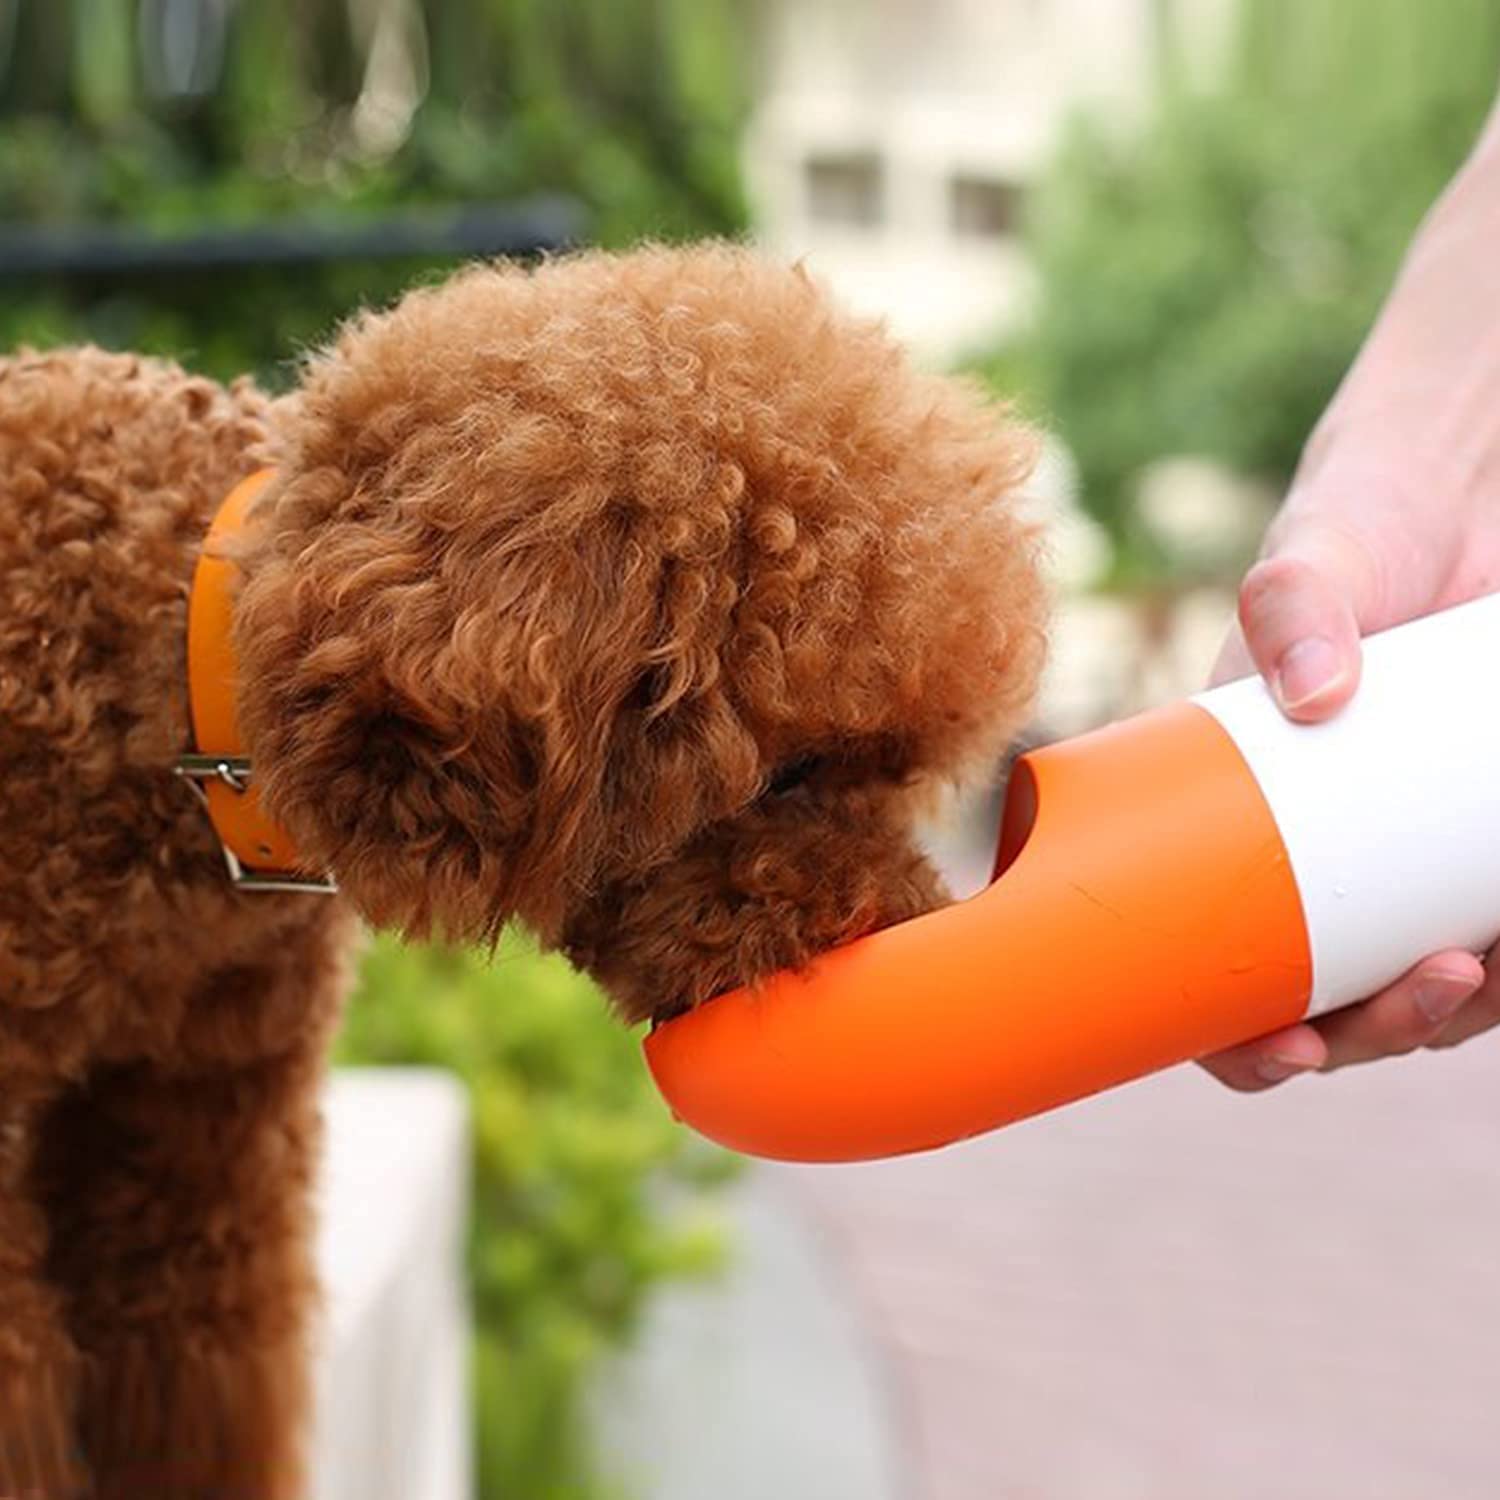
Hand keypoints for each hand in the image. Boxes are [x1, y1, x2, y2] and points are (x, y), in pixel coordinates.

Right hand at [1198, 465, 1499, 1089]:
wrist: (1465, 488)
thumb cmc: (1360, 526)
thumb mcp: (1310, 566)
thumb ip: (1293, 604)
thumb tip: (1319, 693)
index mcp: (1233, 821)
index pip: (1212, 963)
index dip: (1238, 1038)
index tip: (1288, 1052)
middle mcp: (1313, 855)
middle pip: (1329, 1001)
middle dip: (1379, 1032)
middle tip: (1432, 989)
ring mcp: (1404, 852)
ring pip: (1421, 984)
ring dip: (1455, 1013)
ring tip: (1485, 965)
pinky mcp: (1483, 837)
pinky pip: (1495, 933)